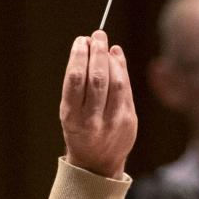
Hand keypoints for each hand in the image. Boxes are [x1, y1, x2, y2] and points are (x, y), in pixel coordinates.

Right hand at [60, 30, 137, 178]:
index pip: (76, 79)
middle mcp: (92, 120)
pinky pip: (126, 89)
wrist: (97, 163)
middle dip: (97, 52)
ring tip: (106, 44)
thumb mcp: (70, 111)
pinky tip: (117, 56)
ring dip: (111, 58)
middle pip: (96, 78)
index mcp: (72, 117)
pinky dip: (122, 69)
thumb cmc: (80, 130)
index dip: (79, 56)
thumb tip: (90, 47)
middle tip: (97, 35)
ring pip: (114, 82)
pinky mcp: (129, 120)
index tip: (81, 40)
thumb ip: (78, 83)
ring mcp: (113, 122)